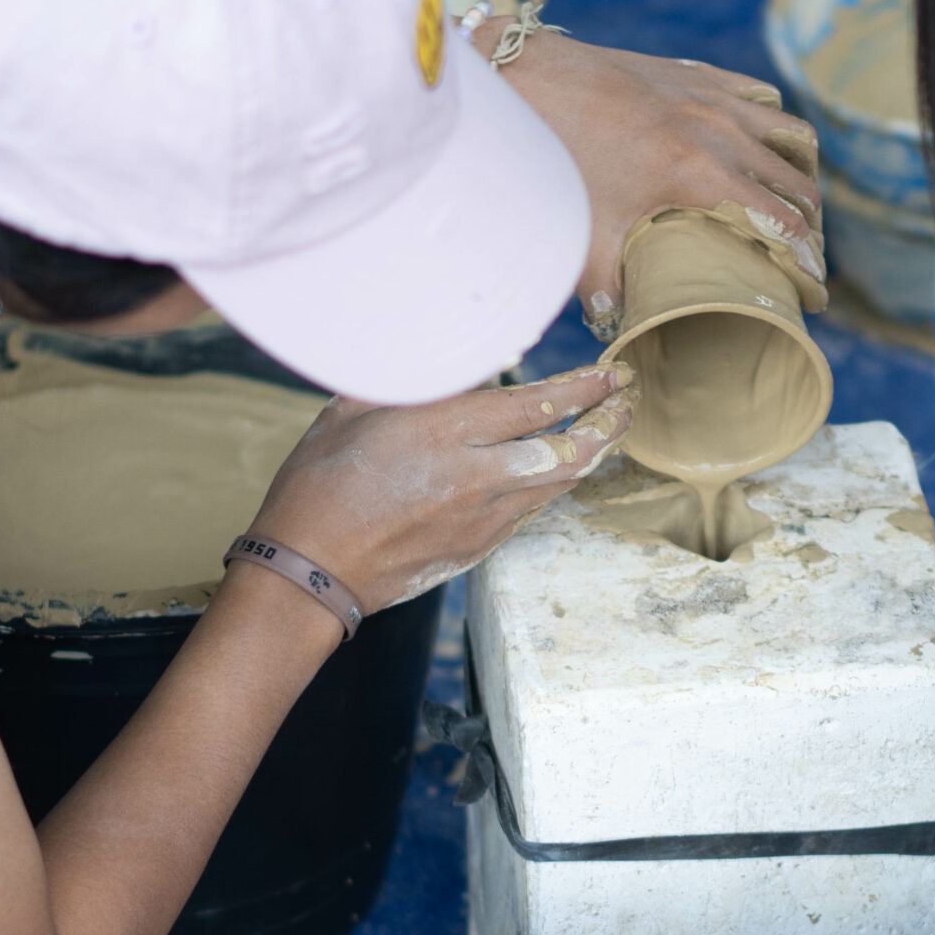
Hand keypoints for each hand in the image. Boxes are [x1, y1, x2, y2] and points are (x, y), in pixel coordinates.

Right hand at [246, 365, 635, 610]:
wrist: (308, 573)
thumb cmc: (318, 486)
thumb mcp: (351, 411)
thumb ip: (407, 384)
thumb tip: (447, 361)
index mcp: (442, 433)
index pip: (535, 406)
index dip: (582, 390)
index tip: (611, 375)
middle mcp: (474, 477)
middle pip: (566, 451)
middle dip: (606, 425)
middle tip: (626, 403)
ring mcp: (480, 519)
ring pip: (557, 485)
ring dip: (589, 456)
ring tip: (608, 432)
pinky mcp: (475, 549)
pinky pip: (530, 511)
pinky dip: (552, 487)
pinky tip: (558, 472)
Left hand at [490, 28, 823, 337]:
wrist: (532, 79)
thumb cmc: (558, 157)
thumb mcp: (585, 234)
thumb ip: (605, 286)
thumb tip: (614, 324)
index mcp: (703, 175)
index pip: (782, 221)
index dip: (807, 257)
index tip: (815, 283)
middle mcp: (722, 133)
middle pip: (797, 180)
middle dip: (812, 218)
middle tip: (806, 248)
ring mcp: (713, 98)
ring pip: (792, 132)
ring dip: (802, 168)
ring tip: (797, 197)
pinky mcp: (698, 74)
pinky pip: (760, 96)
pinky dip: (774, 123)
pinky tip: (764, 143)